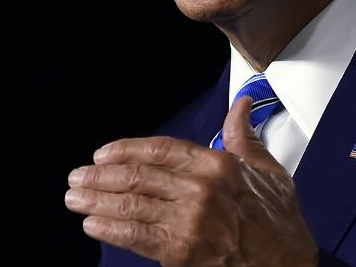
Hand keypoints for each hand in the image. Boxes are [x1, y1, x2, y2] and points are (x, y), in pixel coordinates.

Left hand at [65, 96, 318, 265]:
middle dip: (101, 175)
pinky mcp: (182, 252)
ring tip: (75, 197)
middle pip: (138, 175)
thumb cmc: (280, 224)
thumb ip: (244, 136)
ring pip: (132, 204)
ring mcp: (190, 222)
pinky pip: (136, 236)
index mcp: (219, 166)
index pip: (161, 149)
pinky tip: (93, 223)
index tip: (104, 153)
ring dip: (97, 200)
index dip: (126, 149)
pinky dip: (110, 228)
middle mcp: (201, 190)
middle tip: (78, 175)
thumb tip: (241, 104)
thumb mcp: (269, 171)